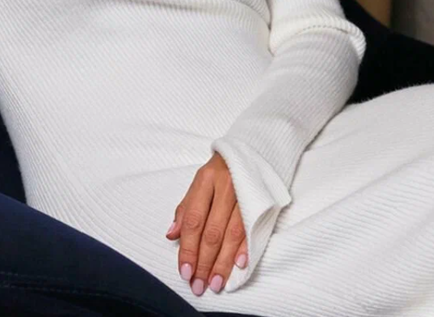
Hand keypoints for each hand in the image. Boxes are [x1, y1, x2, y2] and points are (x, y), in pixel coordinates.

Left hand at [165, 152, 246, 295]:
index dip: (188, 248)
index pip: (193, 220)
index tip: (185, 271)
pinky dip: (245, 248)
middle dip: (204, 261)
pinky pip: (251, 228)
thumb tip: (172, 235)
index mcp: (205, 181)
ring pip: (232, 234)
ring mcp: (245, 194)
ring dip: (223, 262)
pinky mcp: (261, 201)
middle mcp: (225, 187)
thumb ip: (186, 209)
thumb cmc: (221, 170)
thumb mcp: (199, 183)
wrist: (253, 149)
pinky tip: (239, 265)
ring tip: (216, 282)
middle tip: (199, 284)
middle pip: (212, 231)